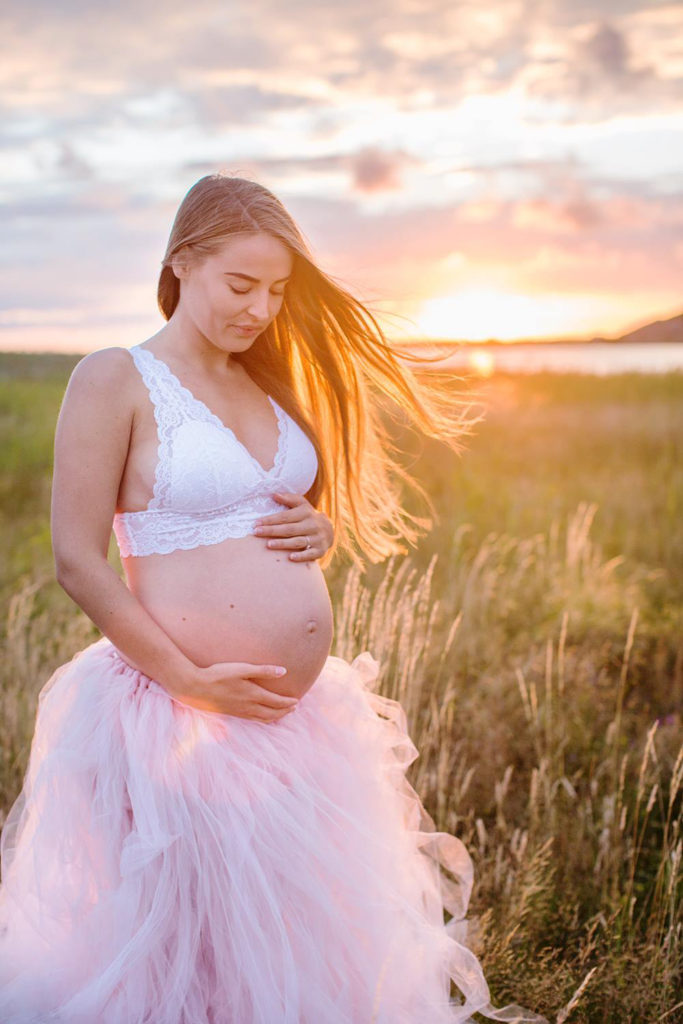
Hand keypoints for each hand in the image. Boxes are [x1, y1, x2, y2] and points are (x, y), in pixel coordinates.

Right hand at [174, 662, 297, 721]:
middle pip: (272, 713)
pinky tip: (262, 716)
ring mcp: (240, 712)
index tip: (297, 701)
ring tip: (282, 714)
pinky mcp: (232, 714)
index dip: (288, 703)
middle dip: (285, 711)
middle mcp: (248, 707)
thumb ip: (263, 670)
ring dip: (275, 717)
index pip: (276, 702)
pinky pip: (253, 720)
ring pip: (263, 719)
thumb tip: (283, 671)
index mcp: (253, 695)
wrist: (195, 688)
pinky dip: (263, 719)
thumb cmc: (218, 675)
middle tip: (294, 708)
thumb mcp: (242, 669)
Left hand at [252, 492, 333, 560]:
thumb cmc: (308, 516)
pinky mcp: (320, 550)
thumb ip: (289, 499)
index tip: (256, 523)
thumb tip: (274, 494)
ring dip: (283, 543)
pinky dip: (301, 556)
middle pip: (289, 529)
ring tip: (268, 544)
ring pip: (298, 541)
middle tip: (256, 532)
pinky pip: (310, 554)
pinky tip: (290, 557)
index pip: (285, 516)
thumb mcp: (302, 505)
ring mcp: (317, 538)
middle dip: (272, 531)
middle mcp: (312, 525)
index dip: (270, 520)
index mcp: (306, 513)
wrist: (329, 530)